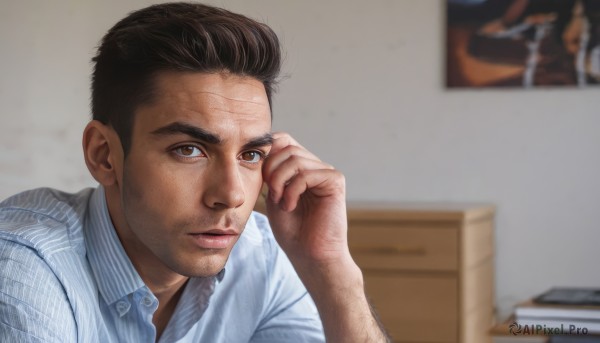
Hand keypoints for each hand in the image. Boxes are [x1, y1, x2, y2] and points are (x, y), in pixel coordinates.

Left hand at [262, 132, 389, 341]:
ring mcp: (326, 173)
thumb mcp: (273, 196)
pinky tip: (290, 206)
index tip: (260, 179)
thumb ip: (270, 172)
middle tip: (270, 194)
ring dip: (279, 182)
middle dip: (270, 169)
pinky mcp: (335, 182)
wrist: (310, 256)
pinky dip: (292, 190)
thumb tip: (263, 149)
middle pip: (286, 146)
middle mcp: (315, 166)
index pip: (282, 140)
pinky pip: (306, 173)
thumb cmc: (292, 232)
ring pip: (294, 158)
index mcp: (300, 168)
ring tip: (280, 203)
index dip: (266, 153)